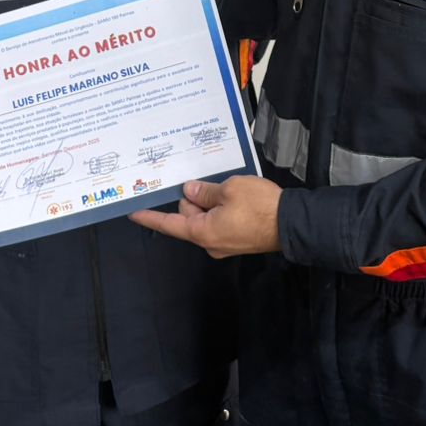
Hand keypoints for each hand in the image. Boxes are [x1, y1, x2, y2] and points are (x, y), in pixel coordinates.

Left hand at [129, 177, 281, 257]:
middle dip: (193, 198)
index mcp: (203, 232)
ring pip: (205, 218)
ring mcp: (224, 243)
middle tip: (208, 182)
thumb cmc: (260, 206)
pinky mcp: (237, 240)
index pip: (169, 224)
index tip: (134, 213)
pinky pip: (219, 221)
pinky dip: (221, 208)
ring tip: (227, 187)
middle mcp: (210, 242)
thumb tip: (190, 192)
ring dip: (210, 202)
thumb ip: (205, 191)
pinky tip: (234, 195)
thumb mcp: (230, 189)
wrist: (291, 224)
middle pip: (189, 217)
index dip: (150, 217)